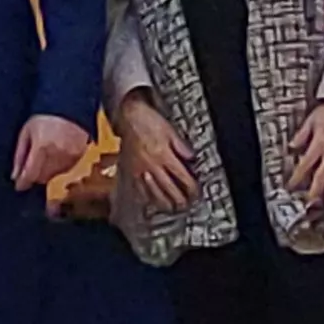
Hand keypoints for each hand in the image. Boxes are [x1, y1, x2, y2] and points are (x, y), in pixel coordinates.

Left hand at [11, 115, 93, 191]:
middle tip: (30, 165)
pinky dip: (56, 167)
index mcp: (42, 147)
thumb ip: (20, 156)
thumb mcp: (26, 132)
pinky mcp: (79, 158)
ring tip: (44, 154)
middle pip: (42, 178)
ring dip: (45, 171)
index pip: (31, 174)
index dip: (23, 183)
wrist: (70, 109)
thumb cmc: (45, 119)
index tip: (18, 185)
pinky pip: (64, 171)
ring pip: (52, 176)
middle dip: (34, 175)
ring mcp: (70, 157)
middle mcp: (57, 154)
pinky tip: (54, 153)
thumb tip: (15, 176)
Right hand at [113, 93, 195, 211]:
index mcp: (164, 154)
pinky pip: (139, 188)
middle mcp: (152, 164)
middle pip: (168, 188)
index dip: (191, 187)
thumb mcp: (170, 130)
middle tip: (186, 205)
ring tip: (171, 208)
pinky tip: (151, 201)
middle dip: (179, 199)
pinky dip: (146, 196)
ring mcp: (140, 169)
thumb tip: (192, 158)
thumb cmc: (148, 120)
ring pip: (153, 191)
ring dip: (164, 202)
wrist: (128, 115)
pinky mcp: (130, 169)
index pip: (181, 177)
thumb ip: (181, 146)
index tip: (196, 193)